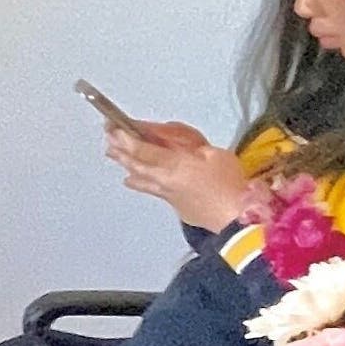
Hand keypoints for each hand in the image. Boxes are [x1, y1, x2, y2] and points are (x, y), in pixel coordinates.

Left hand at [106, 119, 247, 232]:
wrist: (237, 219)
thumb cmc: (230, 182)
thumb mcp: (212, 152)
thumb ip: (185, 141)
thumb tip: (163, 135)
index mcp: (174, 165)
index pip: (143, 149)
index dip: (126, 137)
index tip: (112, 127)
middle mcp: (163, 180)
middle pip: (136, 162)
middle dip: (120, 148)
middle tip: (107, 137)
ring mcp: (167, 194)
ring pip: (139, 176)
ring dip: (124, 163)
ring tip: (112, 154)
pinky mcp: (173, 205)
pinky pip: (149, 188)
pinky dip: (137, 181)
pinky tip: (130, 179)